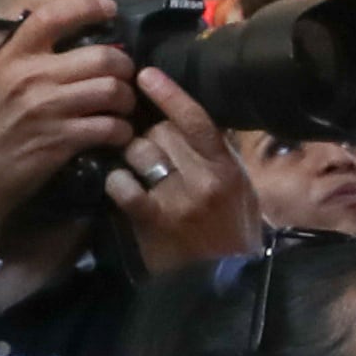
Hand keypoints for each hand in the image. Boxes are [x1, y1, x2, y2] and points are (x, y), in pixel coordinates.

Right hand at [0, 0, 139, 227]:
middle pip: (102, 57)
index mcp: (12, 57)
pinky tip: (117, 134)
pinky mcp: (60, 140)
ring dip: (127, 101)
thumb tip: (68, 37)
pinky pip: (110, 127)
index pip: (52, 16)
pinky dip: (122, 132)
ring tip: (122, 108)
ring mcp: (47, 109)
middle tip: (125, 78)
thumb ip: (27, 58)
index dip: (87, 7)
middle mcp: (31, 77)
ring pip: (112, 90)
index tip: (110, 10)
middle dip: (125, 68)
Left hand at [100, 71, 259, 265]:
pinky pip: (123, 185)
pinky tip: (120, 186)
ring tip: (134, 164)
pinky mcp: (152, 222)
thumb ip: (217, 155)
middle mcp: (204, 180)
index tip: (146, 74)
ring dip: (130, 154)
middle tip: (146, 139)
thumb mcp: (238, 188)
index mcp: (227, 168)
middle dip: (148, 131)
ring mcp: (177, 201)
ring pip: (139, 152)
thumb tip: (187, 120)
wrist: (223, 282)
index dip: (169, 93)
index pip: (197, 119)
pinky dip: (117, 181)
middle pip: (161, 131)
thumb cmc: (233, 231)